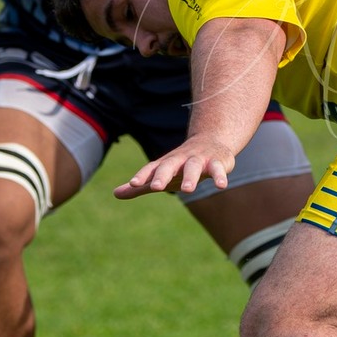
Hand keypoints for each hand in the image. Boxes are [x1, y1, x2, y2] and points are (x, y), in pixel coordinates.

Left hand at [116, 136, 237, 198]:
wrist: (212, 141)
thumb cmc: (181, 164)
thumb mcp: (161, 174)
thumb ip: (141, 186)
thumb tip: (115, 194)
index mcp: (166, 163)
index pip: (152, 169)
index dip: (143, 175)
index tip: (133, 184)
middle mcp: (181, 160)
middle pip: (170, 165)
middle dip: (163, 175)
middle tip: (155, 187)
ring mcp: (199, 160)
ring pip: (194, 167)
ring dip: (190, 177)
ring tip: (188, 190)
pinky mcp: (217, 162)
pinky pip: (218, 169)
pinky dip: (219, 176)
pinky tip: (221, 186)